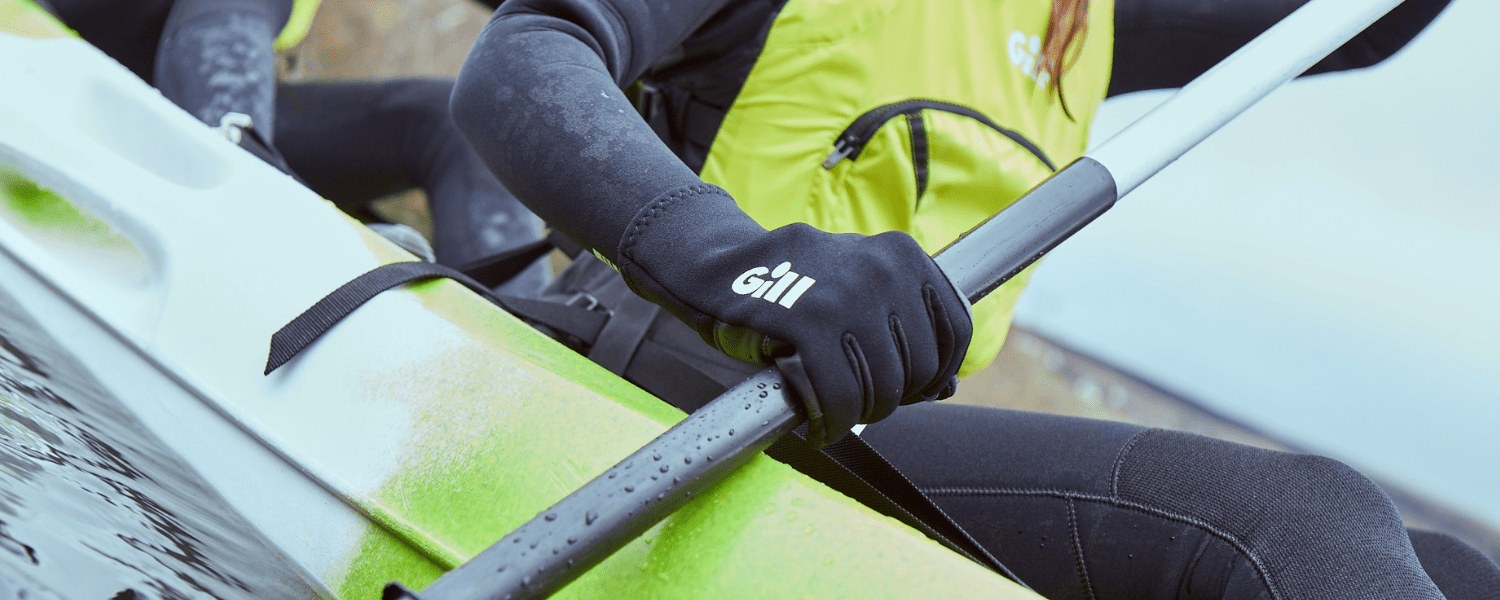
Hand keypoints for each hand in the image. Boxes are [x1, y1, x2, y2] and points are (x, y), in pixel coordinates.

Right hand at [616, 185, 970, 446]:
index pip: (954, 332)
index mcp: (904, 257)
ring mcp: (846, 297)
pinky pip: (840, 398)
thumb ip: (905, 324)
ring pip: (881, 389)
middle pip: (919, 369)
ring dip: (858, 414)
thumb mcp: (860, 285)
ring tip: (833, 411)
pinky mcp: (807, 325)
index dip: (934, 375)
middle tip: (856, 402)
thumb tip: (947, 388)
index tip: (907, 389)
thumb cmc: (794, 284)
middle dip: (889, 398)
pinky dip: (830, 424)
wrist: (717, 267)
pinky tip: (815, 425)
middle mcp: (883, 271)